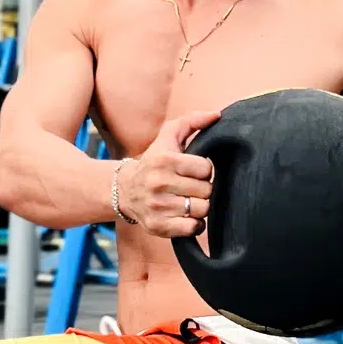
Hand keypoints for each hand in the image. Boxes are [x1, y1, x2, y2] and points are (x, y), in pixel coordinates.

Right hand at [118, 109, 219, 237]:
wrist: (125, 190)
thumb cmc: (154, 162)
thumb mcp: (168, 137)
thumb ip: (192, 122)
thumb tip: (217, 115)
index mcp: (164, 160)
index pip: (205, 168)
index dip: (204, 170)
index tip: (195, 172)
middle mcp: (159, 183)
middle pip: (206, 190)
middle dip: (203, 189)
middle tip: (192, 187)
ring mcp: (158, 207)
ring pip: (202, 210)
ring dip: (200, 207)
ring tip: (189, 201)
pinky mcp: (158, 226)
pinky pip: (192, 228)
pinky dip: (194, 224)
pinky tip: (186, 216)